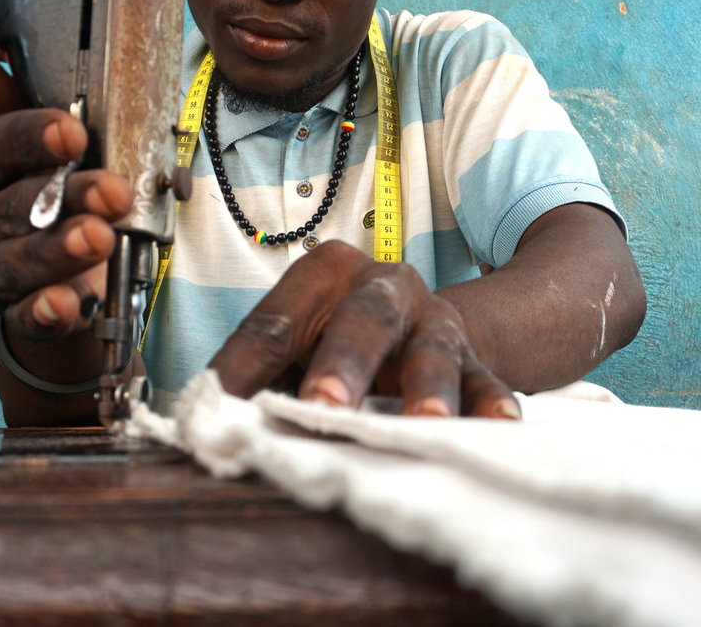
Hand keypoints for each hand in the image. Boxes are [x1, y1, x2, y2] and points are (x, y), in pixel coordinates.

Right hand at [0, 43, 133, 340]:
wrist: (67, 268)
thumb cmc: (52, 189)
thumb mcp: (39, 143)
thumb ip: (8, 103)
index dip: (27, 139)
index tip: (72, 132)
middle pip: (4, 210)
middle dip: (60, 199)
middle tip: (110, 190)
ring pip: (12, 266)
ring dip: (57, 253)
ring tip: (99, 238)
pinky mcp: (12, 319)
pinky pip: (25, 320)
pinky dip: (47, 313)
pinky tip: (69, 305)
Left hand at [208, 240, 521, 418]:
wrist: (416, 323)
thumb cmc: (334, 341)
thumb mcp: (288, 347)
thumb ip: (250, 378)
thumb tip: (203, 424)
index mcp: (324, 274)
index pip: (275, 325)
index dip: (245, 370)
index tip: (222, 409)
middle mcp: (385, 286)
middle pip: (362, 320)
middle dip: (344, 363)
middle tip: (324, 404)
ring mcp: (433, 319)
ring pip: (432, 349)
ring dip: (427, 387)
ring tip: (425, 422)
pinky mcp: (473, 355)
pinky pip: (485, 378)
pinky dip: (490, 402)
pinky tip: (497, 426)